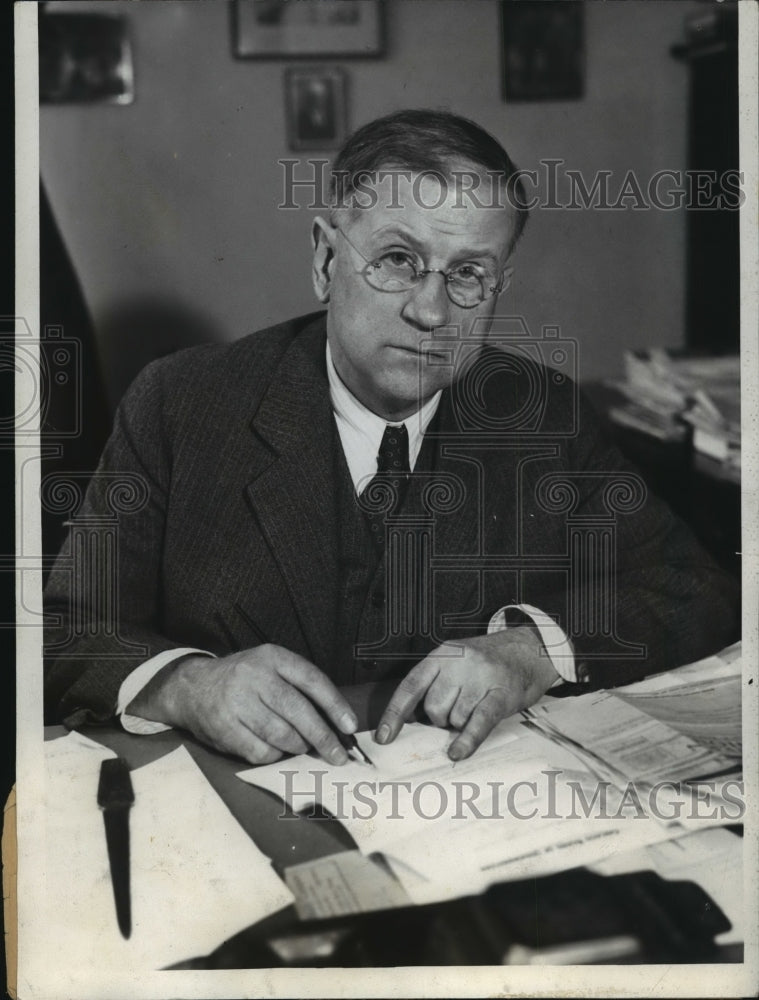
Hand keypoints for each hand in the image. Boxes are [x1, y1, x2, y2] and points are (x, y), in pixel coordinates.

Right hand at [126, 645, 357, 765]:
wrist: (193, 687)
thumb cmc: (244, 680)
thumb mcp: (270, 667)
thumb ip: (299, 686)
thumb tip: (337, 722)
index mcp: (271, 657)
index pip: (311, 680)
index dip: (335, 705)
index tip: (350, 727)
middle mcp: (254, 676)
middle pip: (298, 712)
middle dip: (323, 738)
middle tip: (338, 756)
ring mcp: (236, 702)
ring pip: (282, 735)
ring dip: (298, 747)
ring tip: (302, 747)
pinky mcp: (224, 728)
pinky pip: (261, 752)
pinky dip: (274, 756)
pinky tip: (275, 750)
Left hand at [375, 629, 558, 759]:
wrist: (530, 649)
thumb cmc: (488, 663)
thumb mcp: (456, 661)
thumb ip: (434, 683)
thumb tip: (410, 721)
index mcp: (442, 654)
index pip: (411, 687)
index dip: (394, 714)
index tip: (384, 738)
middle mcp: (459, 662)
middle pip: (433, 708)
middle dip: (441, 719)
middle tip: (459, 709)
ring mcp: (481, 677)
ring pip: (455, 718)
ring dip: (461, 724)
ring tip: (476, 707)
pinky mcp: (502, 693)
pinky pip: (478, 722)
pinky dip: (467, 740)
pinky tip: (457, 752)